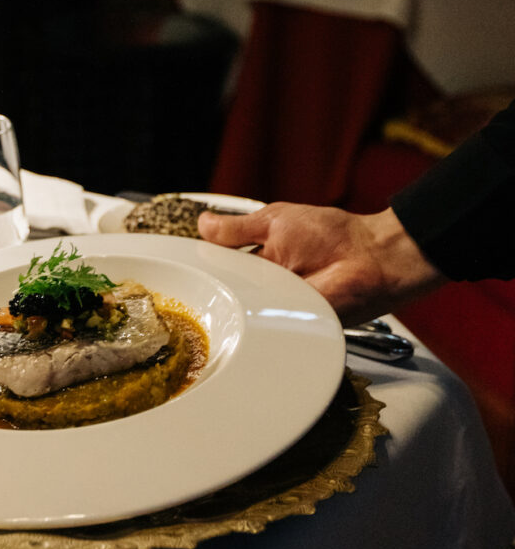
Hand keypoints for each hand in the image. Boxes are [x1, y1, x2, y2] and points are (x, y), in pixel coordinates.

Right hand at [196, 203, 442, 325]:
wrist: (371, 259)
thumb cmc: (332, 235)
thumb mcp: (275, 221)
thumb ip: (237, 228)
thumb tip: (201, 224)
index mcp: (258, 257)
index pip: (220, 266)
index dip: (201, 267)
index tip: (178, 268)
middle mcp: (263, 284)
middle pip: (224, 291)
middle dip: (208, 289)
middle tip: (185, 290)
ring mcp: (274, 307)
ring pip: (238, 310)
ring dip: (229, 304)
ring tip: (213, 301)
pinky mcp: (287, 326)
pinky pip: (261, 327)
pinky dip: (251, 322)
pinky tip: (239, 316)